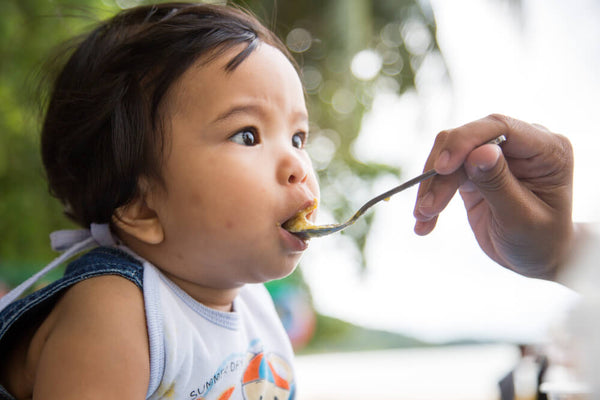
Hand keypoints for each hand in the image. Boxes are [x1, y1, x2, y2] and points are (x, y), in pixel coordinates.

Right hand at [413, 114, 573, 278]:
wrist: (535, 257)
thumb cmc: (540, 240)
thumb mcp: (521, 218)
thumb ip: (499, 184)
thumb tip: (478, 152)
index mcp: (547, 148)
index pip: (500, 127)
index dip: (466, 141)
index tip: (442, 168)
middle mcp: (521, 144)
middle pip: (468, 139)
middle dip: (442, 172)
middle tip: (426, 208)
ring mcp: (495, 154)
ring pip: (449, 154)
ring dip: (431, 185)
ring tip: (423, 217)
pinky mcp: (473, 168)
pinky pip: (444, 173)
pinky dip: (431, 194)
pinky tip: (425, 220)